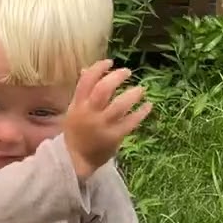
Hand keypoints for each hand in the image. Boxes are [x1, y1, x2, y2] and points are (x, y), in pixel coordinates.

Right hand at [63, 59, 152, 179]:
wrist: (75, 161)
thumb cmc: (76, 133)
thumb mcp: (74, 110)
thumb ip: (82, 92)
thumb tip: (88, 69)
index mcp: (77, 105)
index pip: (86, 80)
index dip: (99, 68)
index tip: (110, 62)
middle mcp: (89, 113)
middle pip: (103, 89)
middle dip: (117, 77)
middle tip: (128, 72)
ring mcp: (102, 125)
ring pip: (119, 105)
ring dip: (133, 94)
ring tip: (141, 90)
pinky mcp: (113, 137)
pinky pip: (130, 122)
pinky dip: (141, 112)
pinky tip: (148, 106)